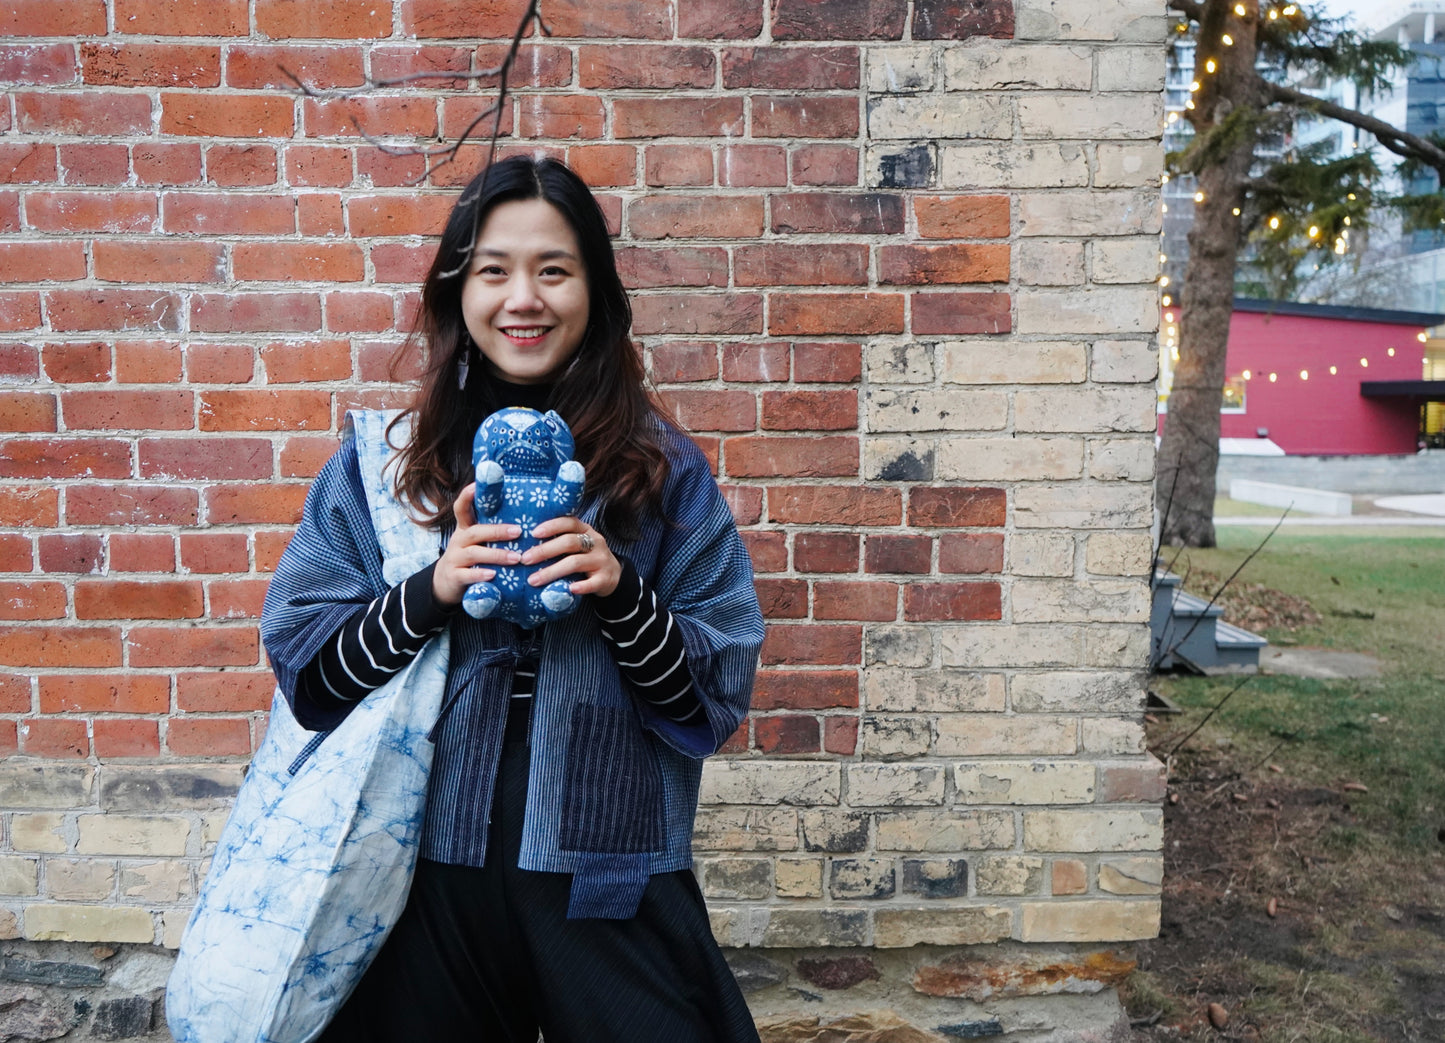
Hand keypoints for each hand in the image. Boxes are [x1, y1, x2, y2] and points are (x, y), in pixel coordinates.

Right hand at [431, 483, 522, 606]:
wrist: (445, 584)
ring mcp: (455, 558)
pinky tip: (494, 575)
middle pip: (475, 532)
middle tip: (518, 531)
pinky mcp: (454, 576)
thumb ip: (491, 532)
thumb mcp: (476, 542)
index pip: (461, 508)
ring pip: (474, 553)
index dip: (467, 496)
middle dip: (497, 531)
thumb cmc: (470, 558)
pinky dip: (480, 574)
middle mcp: (458, 541)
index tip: (476, 485)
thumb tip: (522, 520)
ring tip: (516, 558)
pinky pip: (467, 575)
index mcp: (465, 529)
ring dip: (496, 555)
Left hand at [522, 517, 620, 597]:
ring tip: (534, 580)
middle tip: (525, 559)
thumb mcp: (577, 544)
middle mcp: (595, 542)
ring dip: (552, 571)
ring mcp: (601, 560)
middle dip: (545, 551)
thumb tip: (523, 542)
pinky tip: (569, 589)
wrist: (612, 575)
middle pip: (569, 542)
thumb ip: (559, 540)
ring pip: (575, 563)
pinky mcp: (605, 578)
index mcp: (586, 530)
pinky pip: (592, 583)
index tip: (533, 533)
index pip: (569, 522)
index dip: (552, 526)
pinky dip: (581, 586)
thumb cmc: (585, 557)